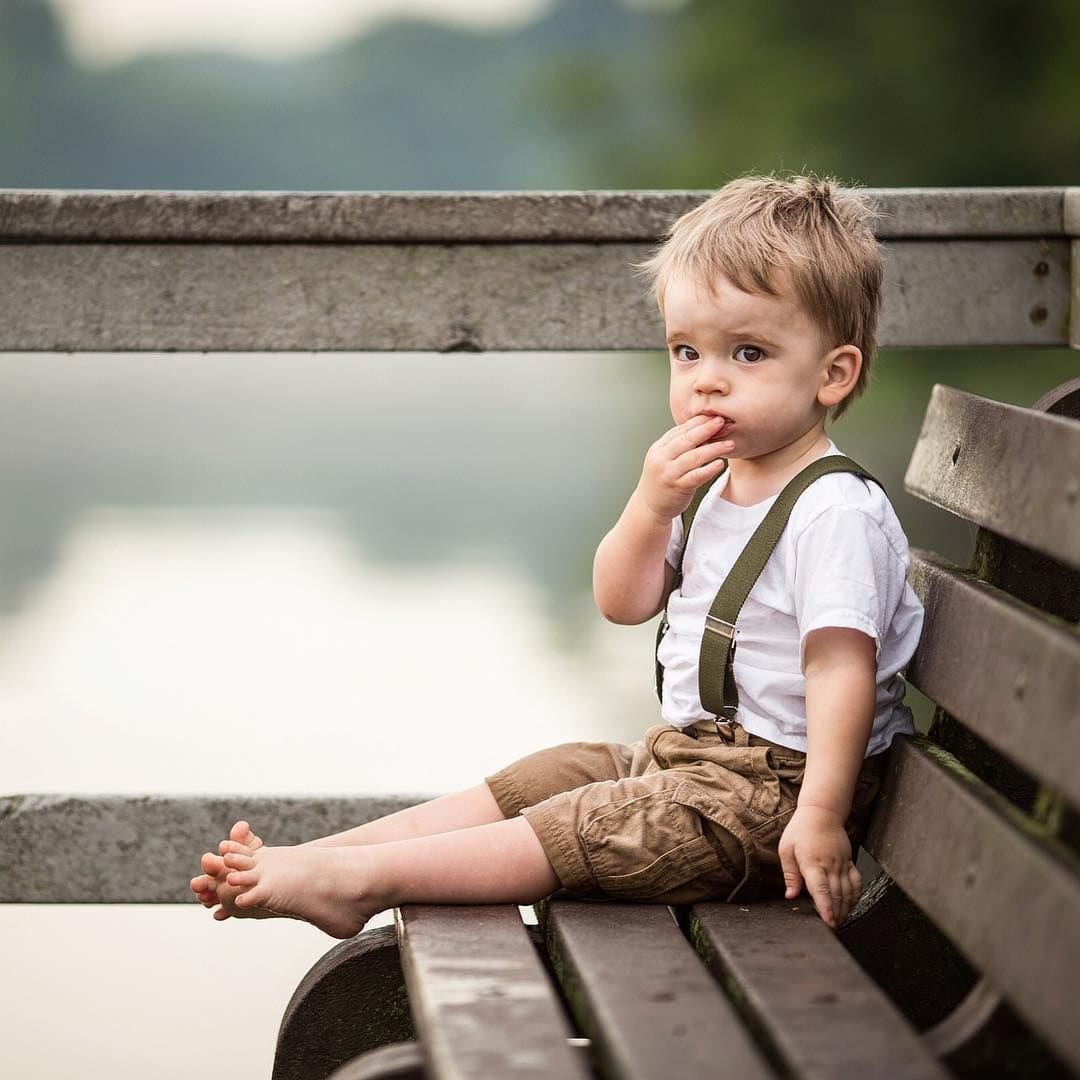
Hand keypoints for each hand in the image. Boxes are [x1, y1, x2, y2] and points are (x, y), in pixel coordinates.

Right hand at [636, 415, 732, 521]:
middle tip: (722, 422)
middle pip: (686, 440)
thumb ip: (680, 445)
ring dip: (713, 449)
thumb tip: (704, 428)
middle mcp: (661, 459)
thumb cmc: (662, 479)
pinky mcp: (677, 487)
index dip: (698, 422)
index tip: (714, 416)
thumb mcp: (665, 458)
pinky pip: (696, 476)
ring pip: (693, 457)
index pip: (680, 430)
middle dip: (706, 429)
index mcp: (659, 448)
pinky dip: (709, 469)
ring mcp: (669, 473)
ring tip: (730, 444)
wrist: (649, 505)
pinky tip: (720, 464)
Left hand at [778, 805, 860, 928]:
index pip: (821, 889)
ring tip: (840, 920)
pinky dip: (855, 895)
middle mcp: (830, 865)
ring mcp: (842, 863)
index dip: (826, 906)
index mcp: (812, 862)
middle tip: (832, 927)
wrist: (822, 813)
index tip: (828, 921)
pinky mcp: (849, 861)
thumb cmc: (801, 830)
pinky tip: (851, 905)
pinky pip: (856, 882)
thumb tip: (790, 895)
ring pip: (848, 891)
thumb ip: (790, 874)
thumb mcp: (786, 849)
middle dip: (835, 913)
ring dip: (845, 907)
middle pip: (836, 894)